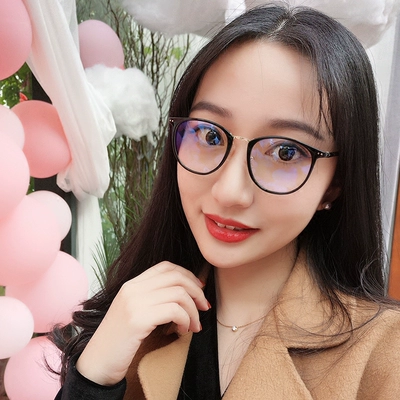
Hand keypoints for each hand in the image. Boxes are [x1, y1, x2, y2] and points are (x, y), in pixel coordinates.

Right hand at [75, 261, 208, 385]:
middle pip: (176, 277)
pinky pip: (175, 311)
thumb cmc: (120, 340)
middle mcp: (132, 289)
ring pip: (179, 294)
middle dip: (196, 291)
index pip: (165, 266)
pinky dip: (186, 320)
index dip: (187, 274)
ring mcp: (134, 302)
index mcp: (131, 284)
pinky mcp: (138, 319)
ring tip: (194, 325)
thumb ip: (152, 298)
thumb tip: (186, 292)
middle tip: (204, 307)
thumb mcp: (134, 311)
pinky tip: (183, 330)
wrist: (97, 363)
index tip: (198, 288)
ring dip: (193, 311)